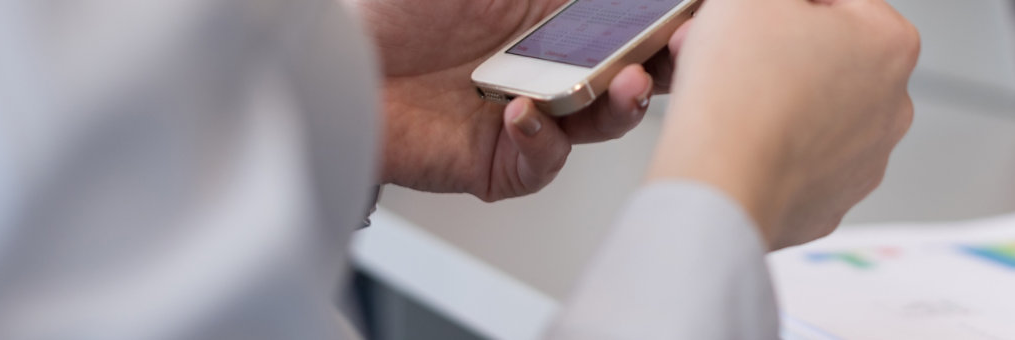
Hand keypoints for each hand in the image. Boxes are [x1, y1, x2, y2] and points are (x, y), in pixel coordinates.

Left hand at [350, 0, 676, 200]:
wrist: (323, 57)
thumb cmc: (389, 4)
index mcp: (551, 8)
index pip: (630, 15)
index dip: (667, 16)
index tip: (691, 10)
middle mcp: (544, 59)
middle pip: (632, 68)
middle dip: (664, 62)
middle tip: (682, 47)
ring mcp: (524, 108)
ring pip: (599, 121)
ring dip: (622, 105)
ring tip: (625, 85)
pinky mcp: (493, 158)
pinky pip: (539, 164)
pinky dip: (543, 143)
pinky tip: (526, 115)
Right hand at [647, 0, 918, 249]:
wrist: (720, 186)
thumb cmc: (740, 90)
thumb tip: (776, 6)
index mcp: (891, 43)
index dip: (778, 2)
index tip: (747, 15)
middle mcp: (894, 106)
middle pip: (829, 55)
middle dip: (779, 48)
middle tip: (727, 51)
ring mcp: (866, 161)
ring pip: (816, 109)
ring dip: (778, 97)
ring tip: (728, 98)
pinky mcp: (831, 203)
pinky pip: (800, 160)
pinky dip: (773, 149)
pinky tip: (739, 141)